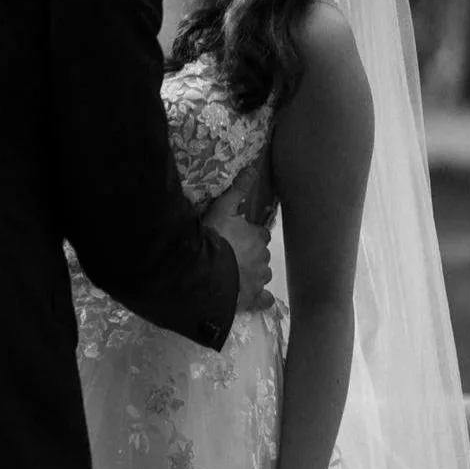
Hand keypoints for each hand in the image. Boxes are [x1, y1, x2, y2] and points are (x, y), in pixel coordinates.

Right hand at [204, 169, 272, 311]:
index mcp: (257, 237)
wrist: (205, 270)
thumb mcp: (222, 209)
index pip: (261, 234)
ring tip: (238, 273)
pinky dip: (263, 299)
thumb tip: (253, 168)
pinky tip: (257, 298)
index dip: (251, 235)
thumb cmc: (214, 237)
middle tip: (233, 254)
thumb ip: (237, 190)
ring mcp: (258, 280)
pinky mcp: (252, 298)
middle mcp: (262, 258)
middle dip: (252, 254)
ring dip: (255, 273)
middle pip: (262, 254)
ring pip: (263, 274)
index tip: (239, 236)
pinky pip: (263, 300)